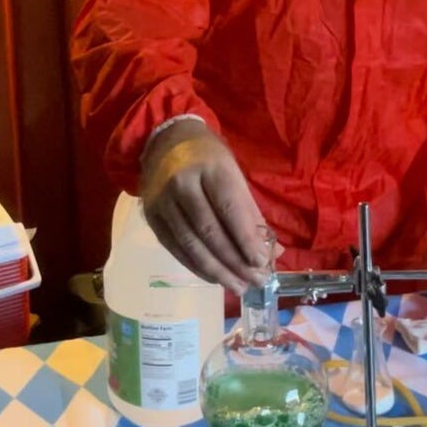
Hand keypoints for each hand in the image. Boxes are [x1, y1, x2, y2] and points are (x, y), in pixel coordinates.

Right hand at [139, 120, 274, 292]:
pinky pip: (175, 248)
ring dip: (217, 271)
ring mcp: (163, 201)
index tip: (261, 262)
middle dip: (234, 262)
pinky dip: (196, 266)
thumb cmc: (208, 158)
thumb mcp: (233, 174)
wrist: (164, 139)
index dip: (246, 238)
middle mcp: (182, 184)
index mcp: (210, 168)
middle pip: (210, 231)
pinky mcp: (151, 217)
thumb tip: (275, 251)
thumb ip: (252, 213)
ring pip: (191, 244)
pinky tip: (214, 278)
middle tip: (255, 282)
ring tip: (238, 287)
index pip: (229, 208)